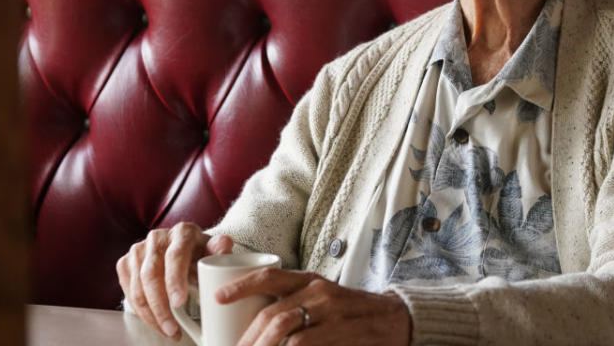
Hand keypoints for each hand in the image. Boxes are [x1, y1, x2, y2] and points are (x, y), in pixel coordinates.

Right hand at [116, 222, 232, 340]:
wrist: (186, 252)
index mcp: (182, 232)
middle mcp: (157, 237)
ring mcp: (138, 249)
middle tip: (172, 328)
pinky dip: (141, 311)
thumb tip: (223, 245)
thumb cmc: (201, 254)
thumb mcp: (215, 252)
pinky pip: (129, 292)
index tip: (179, 302)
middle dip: (160, 306)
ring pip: (137, 287)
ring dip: (150, 315)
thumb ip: (221, 248)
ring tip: (168, 331)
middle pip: (151, 274)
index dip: (175, 280)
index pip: (175, 256)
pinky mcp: (125, 263)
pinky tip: (155, 322)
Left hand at [216, 268, 410, 345]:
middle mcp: (319, 292)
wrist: (396, 319)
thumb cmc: (350, 311)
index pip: (270, 276)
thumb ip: (293, 302)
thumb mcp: (321, 298)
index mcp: (309, 280)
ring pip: (287, 332)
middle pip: (273, 313)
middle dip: (248, 337)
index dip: (242, 285)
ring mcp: (332, 314)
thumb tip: (255, 323)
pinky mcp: (342, 333)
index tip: (217, 297)